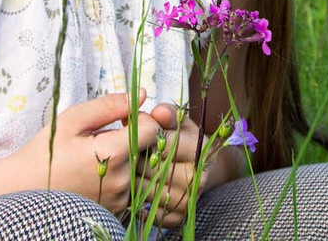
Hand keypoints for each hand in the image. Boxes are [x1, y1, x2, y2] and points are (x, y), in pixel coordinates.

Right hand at [0, 91, 161, 212]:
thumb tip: (141, 94)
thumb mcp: (72, 120)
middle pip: (148, 148)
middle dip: (133, 137)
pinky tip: (98, 172)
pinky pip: (132, 184)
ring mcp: (119, 199)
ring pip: (141, 166)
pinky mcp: (115, 210)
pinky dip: (122, 173)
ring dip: (128, 156)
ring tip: (98, 156)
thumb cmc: (45, 152)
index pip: (152, 129)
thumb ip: (109, 105)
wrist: (22, 190)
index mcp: (112, 155)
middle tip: (105, 137)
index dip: (140, 118)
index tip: (121, 119)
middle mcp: (120, 181)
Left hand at [136, 103, 206, 227]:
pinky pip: (149, 210)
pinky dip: (138, 200)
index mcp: (198, 149)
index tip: (135, 132)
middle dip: (137, 158)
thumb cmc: (183, 139)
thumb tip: (157, 112)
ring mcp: (187, 200)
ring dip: (134, 179)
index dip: (145, 136)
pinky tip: (136, 188)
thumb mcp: (180, 122)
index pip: (163, 143)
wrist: (198, 168)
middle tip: (129, 151)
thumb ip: (168, 114)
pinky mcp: (177, 217)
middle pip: (153, 168)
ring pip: (147, 190)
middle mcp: (197, 177)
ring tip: (131, 168)